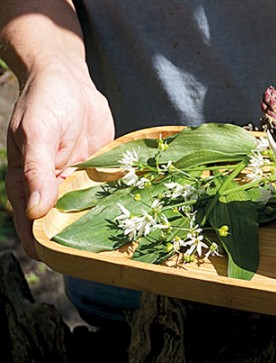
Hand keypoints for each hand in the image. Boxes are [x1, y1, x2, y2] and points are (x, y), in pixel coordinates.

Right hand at [5, 58, 113, 258]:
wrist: (69, 79)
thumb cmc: (44, 102)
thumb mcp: (37, 134)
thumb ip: (37, 171)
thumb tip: (34, 211)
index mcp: (28, 183)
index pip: (33, 224)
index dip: (44, 245)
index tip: (63, 263)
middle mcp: (53, 187)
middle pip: (63, 223)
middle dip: (79, 240)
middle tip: (104, 258)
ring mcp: (78, 180)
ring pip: (89, 211)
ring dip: (104, 224)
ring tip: (126, 244)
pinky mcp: (100, 170)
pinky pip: (109, 191)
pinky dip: (120, 201)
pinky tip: (140, 215)